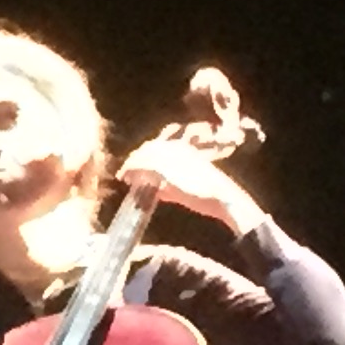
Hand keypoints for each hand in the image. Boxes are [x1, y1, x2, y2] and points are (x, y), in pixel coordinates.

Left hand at [117, 137, 267, 237]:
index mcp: (184, 148)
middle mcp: (176, 147)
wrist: (220, 197)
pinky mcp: (165, 166)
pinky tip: (126, 179)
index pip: (157, 146)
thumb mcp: (187, 187)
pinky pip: (142, 165)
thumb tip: (157, 189)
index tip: (135, 166)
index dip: (144, 155)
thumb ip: (170, 186)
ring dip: (131, 165)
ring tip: (124, 176)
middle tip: (125, 172)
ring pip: (143, 156)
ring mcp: (170, 155)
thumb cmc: (208, 196)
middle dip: (135, 159)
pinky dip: (131, 171)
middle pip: (148, 148)